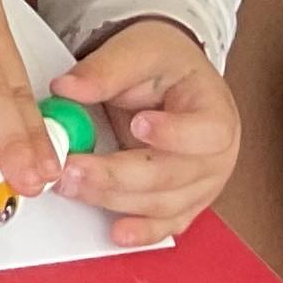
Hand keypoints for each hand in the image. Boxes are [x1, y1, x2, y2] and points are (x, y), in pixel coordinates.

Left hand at [51, 18, 233, 243]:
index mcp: (215, 112)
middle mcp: (216, 157)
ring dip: (114, 199)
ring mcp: (202, 185)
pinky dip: (142, 231)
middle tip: (74, 167)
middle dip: (119, 174)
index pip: (207, 132)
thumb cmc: (164, 64)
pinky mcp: (184, 202)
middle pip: (171, 175)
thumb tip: (66, 89)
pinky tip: (117, 233)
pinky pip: (166, 223)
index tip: (138, 123)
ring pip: (162, 203)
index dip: (175, 134)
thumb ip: (106, 70)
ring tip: (72, 186)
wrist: (173, 79)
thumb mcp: (139, 50)